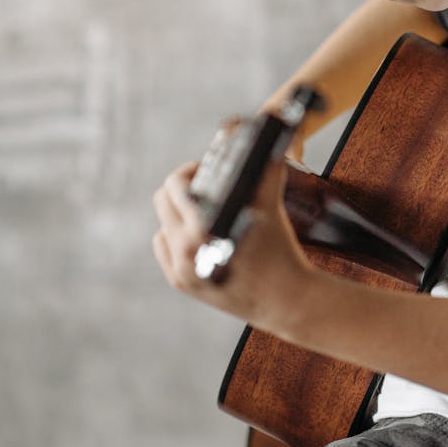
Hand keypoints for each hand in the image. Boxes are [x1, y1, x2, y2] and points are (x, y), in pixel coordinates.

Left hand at [151, 155, 312, 331]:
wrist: (285, 300)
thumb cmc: (281, 254)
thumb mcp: (273, 210)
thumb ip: (269, 172)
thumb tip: (273, 146)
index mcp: (203, 228)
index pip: (175, 186)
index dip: (189, 171)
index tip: (204, 169)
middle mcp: (185, 249)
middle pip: (162, 202)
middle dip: (181, 189)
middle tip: (203, 185)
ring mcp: (181, 269)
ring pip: (163, 226)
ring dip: (178, 214)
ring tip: (203, 211)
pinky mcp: (182, 283)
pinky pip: (165, 249)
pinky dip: (175, 238)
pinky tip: (197, 236)